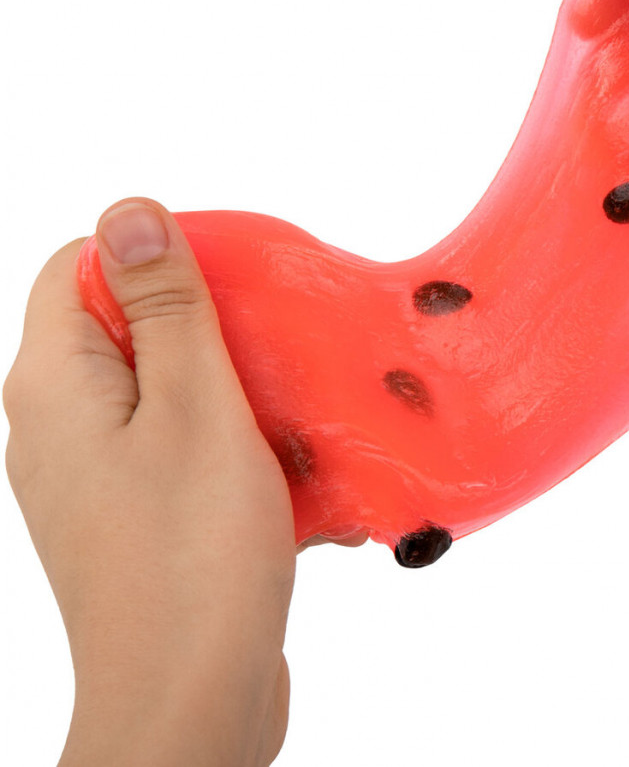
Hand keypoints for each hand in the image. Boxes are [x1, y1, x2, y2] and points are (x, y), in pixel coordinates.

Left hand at [4, 199, 300, 765]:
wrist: (190, 702)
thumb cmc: (194, 557)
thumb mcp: (196, 406)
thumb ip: (166, 306)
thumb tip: (129, 209)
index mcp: (55, 384)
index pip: (84, 264)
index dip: (159, 256)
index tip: (237, 284)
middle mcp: (60, 425)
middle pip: (129, 327)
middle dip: (209, 325)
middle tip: (277, 345)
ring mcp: (97, 475)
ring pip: (164, 390)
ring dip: (232, 389)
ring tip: (291, 410)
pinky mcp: (137, 515)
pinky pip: (181, 448)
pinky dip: (232, 444)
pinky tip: (284, 472)